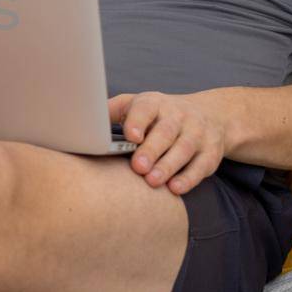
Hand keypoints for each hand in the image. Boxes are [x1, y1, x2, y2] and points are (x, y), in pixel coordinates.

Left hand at [107, 91, 229, 194]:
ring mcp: (197, 132)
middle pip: (166, 131)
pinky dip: (189, 178)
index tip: (131, 136)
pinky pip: (202, 165)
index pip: (145, 108)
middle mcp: (179, 115)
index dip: (138, 121)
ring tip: (153, 182)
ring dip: (169, 166)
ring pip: (184, 148)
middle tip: (138, 167)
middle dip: (152, 150)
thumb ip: (110, 113)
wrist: (209, 115)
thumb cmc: (158, 115)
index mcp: (155, 103)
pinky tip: (175, 189)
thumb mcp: (136, 106)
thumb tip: (81, 124)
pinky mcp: (210, 152)